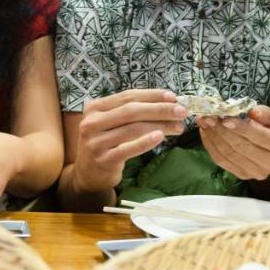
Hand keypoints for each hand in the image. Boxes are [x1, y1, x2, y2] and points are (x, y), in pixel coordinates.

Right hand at [72, 89, 186, 192]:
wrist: (88, 173)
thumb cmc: (106, 143)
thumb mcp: (111, 123)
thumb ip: (131, 112)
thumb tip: (168, 102)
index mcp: (95, 108)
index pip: (127, 96)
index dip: (152, 95)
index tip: (173, 97)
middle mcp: (92, 123)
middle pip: (131, 111)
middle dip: (159, 109)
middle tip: (181, 111)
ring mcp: (96, 142)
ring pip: (133, 129)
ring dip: (159, 126)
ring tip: (178, 127)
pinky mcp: (104, 159)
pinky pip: (129, 149)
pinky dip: (146, 142)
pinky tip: (160, 137)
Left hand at [198, 106, 269, 180]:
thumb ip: (266, 113)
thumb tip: (253, 112)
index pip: (259, 136)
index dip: (240, 128)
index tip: (224, 118)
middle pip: (241, 147)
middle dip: (222, 131)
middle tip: (208, 117)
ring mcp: (257, 173)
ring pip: (230, 155)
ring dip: (214, 137)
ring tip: (204, 122)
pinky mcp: (244, 176)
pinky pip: (223, 162)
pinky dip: (211, 147)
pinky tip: (206, 133)